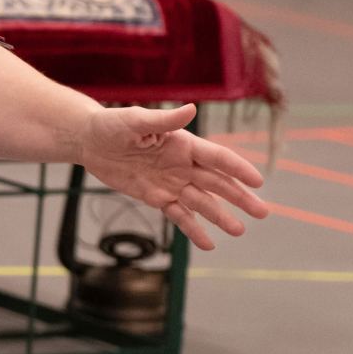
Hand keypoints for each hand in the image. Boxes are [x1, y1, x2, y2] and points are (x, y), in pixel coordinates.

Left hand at [76, 105, 269, 251]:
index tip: (258, 182)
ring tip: (239, 231)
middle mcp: (183, 165)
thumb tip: (192, 109)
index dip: (238, 169)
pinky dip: (193, 229)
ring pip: (202, 203)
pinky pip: (179, 216)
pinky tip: (208, 244)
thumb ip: (164, 120)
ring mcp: (172, 183)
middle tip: (262, 213)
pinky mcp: (157, 197)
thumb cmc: (112, 125)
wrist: (90, 142)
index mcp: (184, 144)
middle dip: (240, 198)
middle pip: (217, 184)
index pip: (217, 158)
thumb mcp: (135, 120)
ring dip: (221, 216)